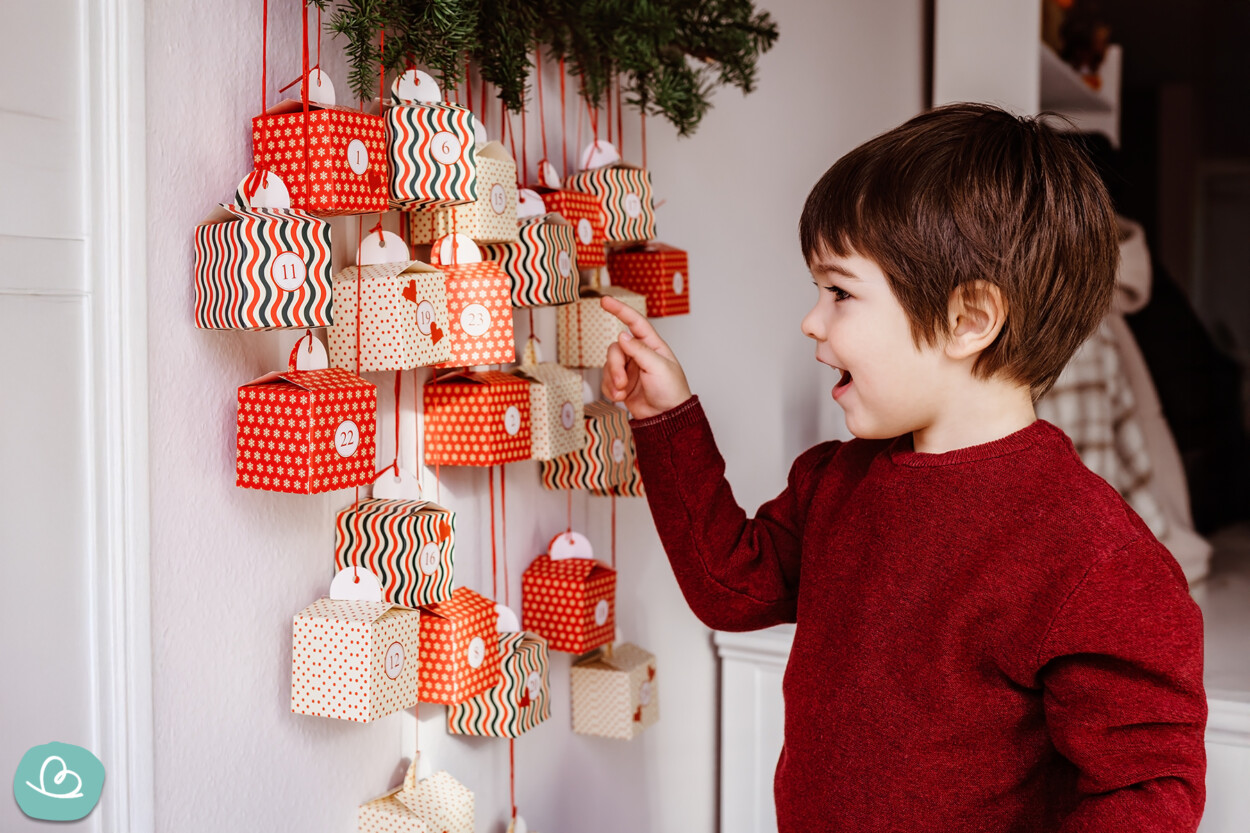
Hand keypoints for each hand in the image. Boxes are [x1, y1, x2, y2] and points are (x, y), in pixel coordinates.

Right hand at [599, 295, 692, 418]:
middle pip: (615, 349)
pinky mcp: (621, 384)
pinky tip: (621, 398)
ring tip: (623, 393)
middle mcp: (639, 354)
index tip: (605, 300)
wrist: (666, 418)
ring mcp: (629, 369)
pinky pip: (606, 381)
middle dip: (614, 366)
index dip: (620, 310)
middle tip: (621, 382)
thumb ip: (639, 350)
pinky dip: (610, 390)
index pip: (635, 322)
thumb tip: (622, 335)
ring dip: (613, 380)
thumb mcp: (658, 368)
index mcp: (652, 346)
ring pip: (608, 365)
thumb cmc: (671, 391)